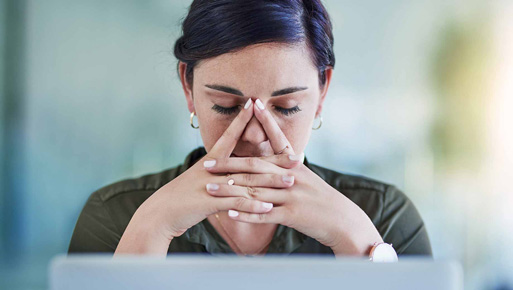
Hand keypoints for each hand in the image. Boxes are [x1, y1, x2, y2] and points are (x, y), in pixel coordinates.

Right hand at [134, 99, 278, 239]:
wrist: (161, 213)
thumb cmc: (183, 196)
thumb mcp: (201, 178)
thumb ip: (219, 171)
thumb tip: (234, 167)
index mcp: (212, 160)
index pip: (229, 135)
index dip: (242, 119)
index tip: (254, 104)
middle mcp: (213, 169)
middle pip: (249, 161)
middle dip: (274, 159)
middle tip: (297, 157)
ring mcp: (211, 185)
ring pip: (246, 181)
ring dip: (270, 183)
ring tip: (290, 182)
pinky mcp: (209, 202)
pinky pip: (235, 203)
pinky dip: (252, 205)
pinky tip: (268, 208)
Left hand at [204, 99, 383, 255]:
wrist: (343, 221)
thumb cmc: (322, 199)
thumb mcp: (307, 178)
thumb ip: (288, 168)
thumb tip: (274, 159)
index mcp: (295, 165)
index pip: (278, 138)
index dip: (266, 121)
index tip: (253, 103)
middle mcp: (292, 176)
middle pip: (256, 166)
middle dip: (229, 164)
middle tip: (207, 163)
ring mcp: (291, 195)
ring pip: (255, 190)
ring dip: (230, 190)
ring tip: (210, 188)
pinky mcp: (291, 215)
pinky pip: (264, 214)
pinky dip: (246, 213)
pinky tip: (229, 212)